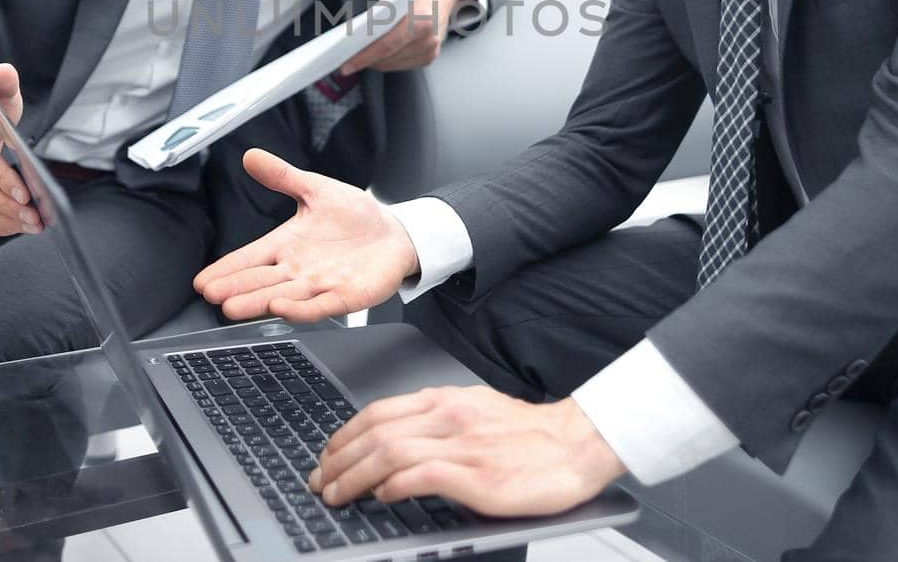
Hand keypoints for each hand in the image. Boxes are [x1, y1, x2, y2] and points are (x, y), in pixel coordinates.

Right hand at [193, 148, 418, 320]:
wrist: (393, 232)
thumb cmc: (354, 215)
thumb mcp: (315, 189)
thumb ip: (283, 176)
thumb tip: (252, 156)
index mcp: (287, 244)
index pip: (250, 258)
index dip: (227, 269)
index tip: (203, 280)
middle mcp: (298, 269)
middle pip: (260, 281)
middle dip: (236, 289)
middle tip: (212, 295)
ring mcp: (320, 285)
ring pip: (283, 296)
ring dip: (258, 302)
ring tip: (233, 307)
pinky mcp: (345, 296)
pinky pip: (320, 306)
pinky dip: (300, 309)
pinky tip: (281, 308)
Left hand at [308, 387, 624, 516]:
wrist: (577, 443)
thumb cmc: (529, 436)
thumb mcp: (475, 414)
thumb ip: (437, 425)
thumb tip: (396, 450)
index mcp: (445, 401)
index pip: (378, 412)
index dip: (343, 436)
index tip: (327, 456)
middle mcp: (448, 416)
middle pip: (375, 432)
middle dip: (338, 459)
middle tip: (320, 482)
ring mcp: (462, 445)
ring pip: (389, 452)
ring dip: (354, 476)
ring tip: (338, 495)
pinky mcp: (477, 474)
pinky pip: (421, 475)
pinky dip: (394, 486)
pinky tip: (381, 497)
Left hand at [341, 0, 471, 75]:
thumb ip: (380, 16)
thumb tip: (358, 35)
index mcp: (420, 20)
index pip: (386, 45)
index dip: (364, 57)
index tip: (347, 65)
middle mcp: (428, 38)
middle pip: (389, 58)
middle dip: (367, 60)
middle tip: (349, 62)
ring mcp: (431, 49)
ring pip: (395, 64)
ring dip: (377, 62)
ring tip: (361, 58)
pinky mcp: (430, 56)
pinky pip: (404, 64)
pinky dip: (389, 61)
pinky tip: (379, 56)